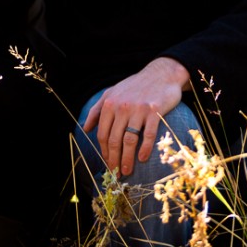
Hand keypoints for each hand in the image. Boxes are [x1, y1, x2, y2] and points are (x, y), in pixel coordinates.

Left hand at [82, 57, 189, 176]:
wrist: (161, 74)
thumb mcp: (111, 92)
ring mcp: (139, 110)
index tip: (107, 164)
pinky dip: (145, 148)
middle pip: (114, 139)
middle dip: (113, 159)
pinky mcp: (155, 112)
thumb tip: (86, 128)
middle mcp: (122, 107)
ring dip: (127, 159)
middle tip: (116, 173)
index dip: (104, 152)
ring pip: (129, 140)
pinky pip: (148, 134)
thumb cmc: (135, 85)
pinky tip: (142, 158)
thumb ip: (97, 109)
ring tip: (127, 171)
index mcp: (110, 104)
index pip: (103, 134)